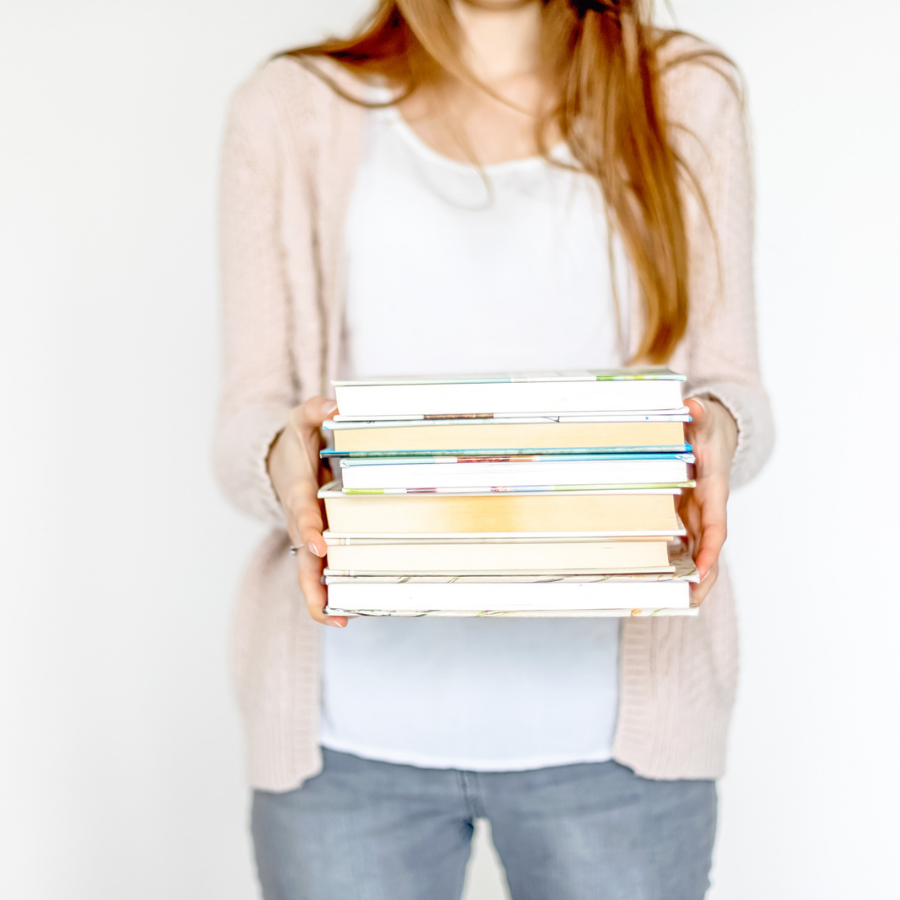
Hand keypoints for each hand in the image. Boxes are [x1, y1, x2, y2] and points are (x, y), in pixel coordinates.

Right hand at [267, 397, 346, 627]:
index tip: (318, 541)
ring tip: (345, 619)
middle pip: (303, 560)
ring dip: (323, 599)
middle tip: (332, 610)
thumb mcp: (302, 420)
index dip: (307, 527)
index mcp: (298, 492)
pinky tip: (356, 609)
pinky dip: (333, 592)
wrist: (278, 463)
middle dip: (313, 586)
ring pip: (311, 574)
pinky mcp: (317, 546)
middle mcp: (300, 522)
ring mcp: (307, 538)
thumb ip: (316, 410)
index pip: (302, 513)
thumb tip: (335, 404)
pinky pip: (323, 573)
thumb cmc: (295, 444)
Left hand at [679, 397, 738, 605]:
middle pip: (709, 551)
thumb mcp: (704, 419)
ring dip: (684, 579)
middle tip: (685, 601)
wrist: (714, 431)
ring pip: (694, 554)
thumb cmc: (709, 428)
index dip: (710, 549)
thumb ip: (699, 415)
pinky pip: (678, 545)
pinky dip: (670, 564)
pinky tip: (649, 581)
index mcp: (714, 492)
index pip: (716, 526)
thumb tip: (693, 406)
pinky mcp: (682, 518)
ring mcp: (694, 517)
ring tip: (664, 602)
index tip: (703, 569)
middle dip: (701, 578)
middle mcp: (706, 510)